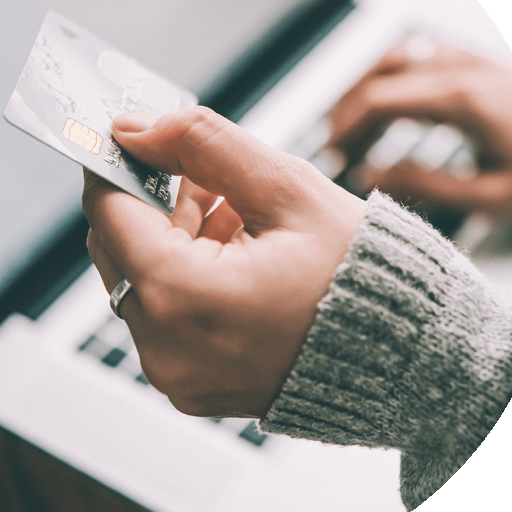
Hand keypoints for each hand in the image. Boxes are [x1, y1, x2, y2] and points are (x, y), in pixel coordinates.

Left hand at [82, 107, 367, 418]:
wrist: (402, 356)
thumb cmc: (360, 276)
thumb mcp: (286, 189)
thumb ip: (202, 144)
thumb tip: (135, 129)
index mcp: (183, 298)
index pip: (108, 211)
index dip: (114, 164)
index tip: (129, 139)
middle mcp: (165, 347)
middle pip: (118, 246)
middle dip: (154, 202)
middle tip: (205, 179)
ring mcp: (174, 373)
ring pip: (138, 278)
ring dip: (173, 238)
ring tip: (236, 221)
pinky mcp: (187, 383)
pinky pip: (161, 314)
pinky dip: (184, 277)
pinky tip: (233, 256)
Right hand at [328, 42, 511, 216]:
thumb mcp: (490, 196)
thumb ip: (427, 185)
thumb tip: (370, 176)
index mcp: (462, 101)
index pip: (380, 99)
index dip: (347, 126)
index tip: (333, 154)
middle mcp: (459, 69)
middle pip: (378, 74)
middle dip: (346, 110)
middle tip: (335, 146)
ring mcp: (464, 58)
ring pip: (392, 56)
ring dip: (361, 88)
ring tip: (349, 126)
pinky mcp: (468, 59)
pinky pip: (412, 55)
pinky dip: (384, 76)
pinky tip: (380, 106)